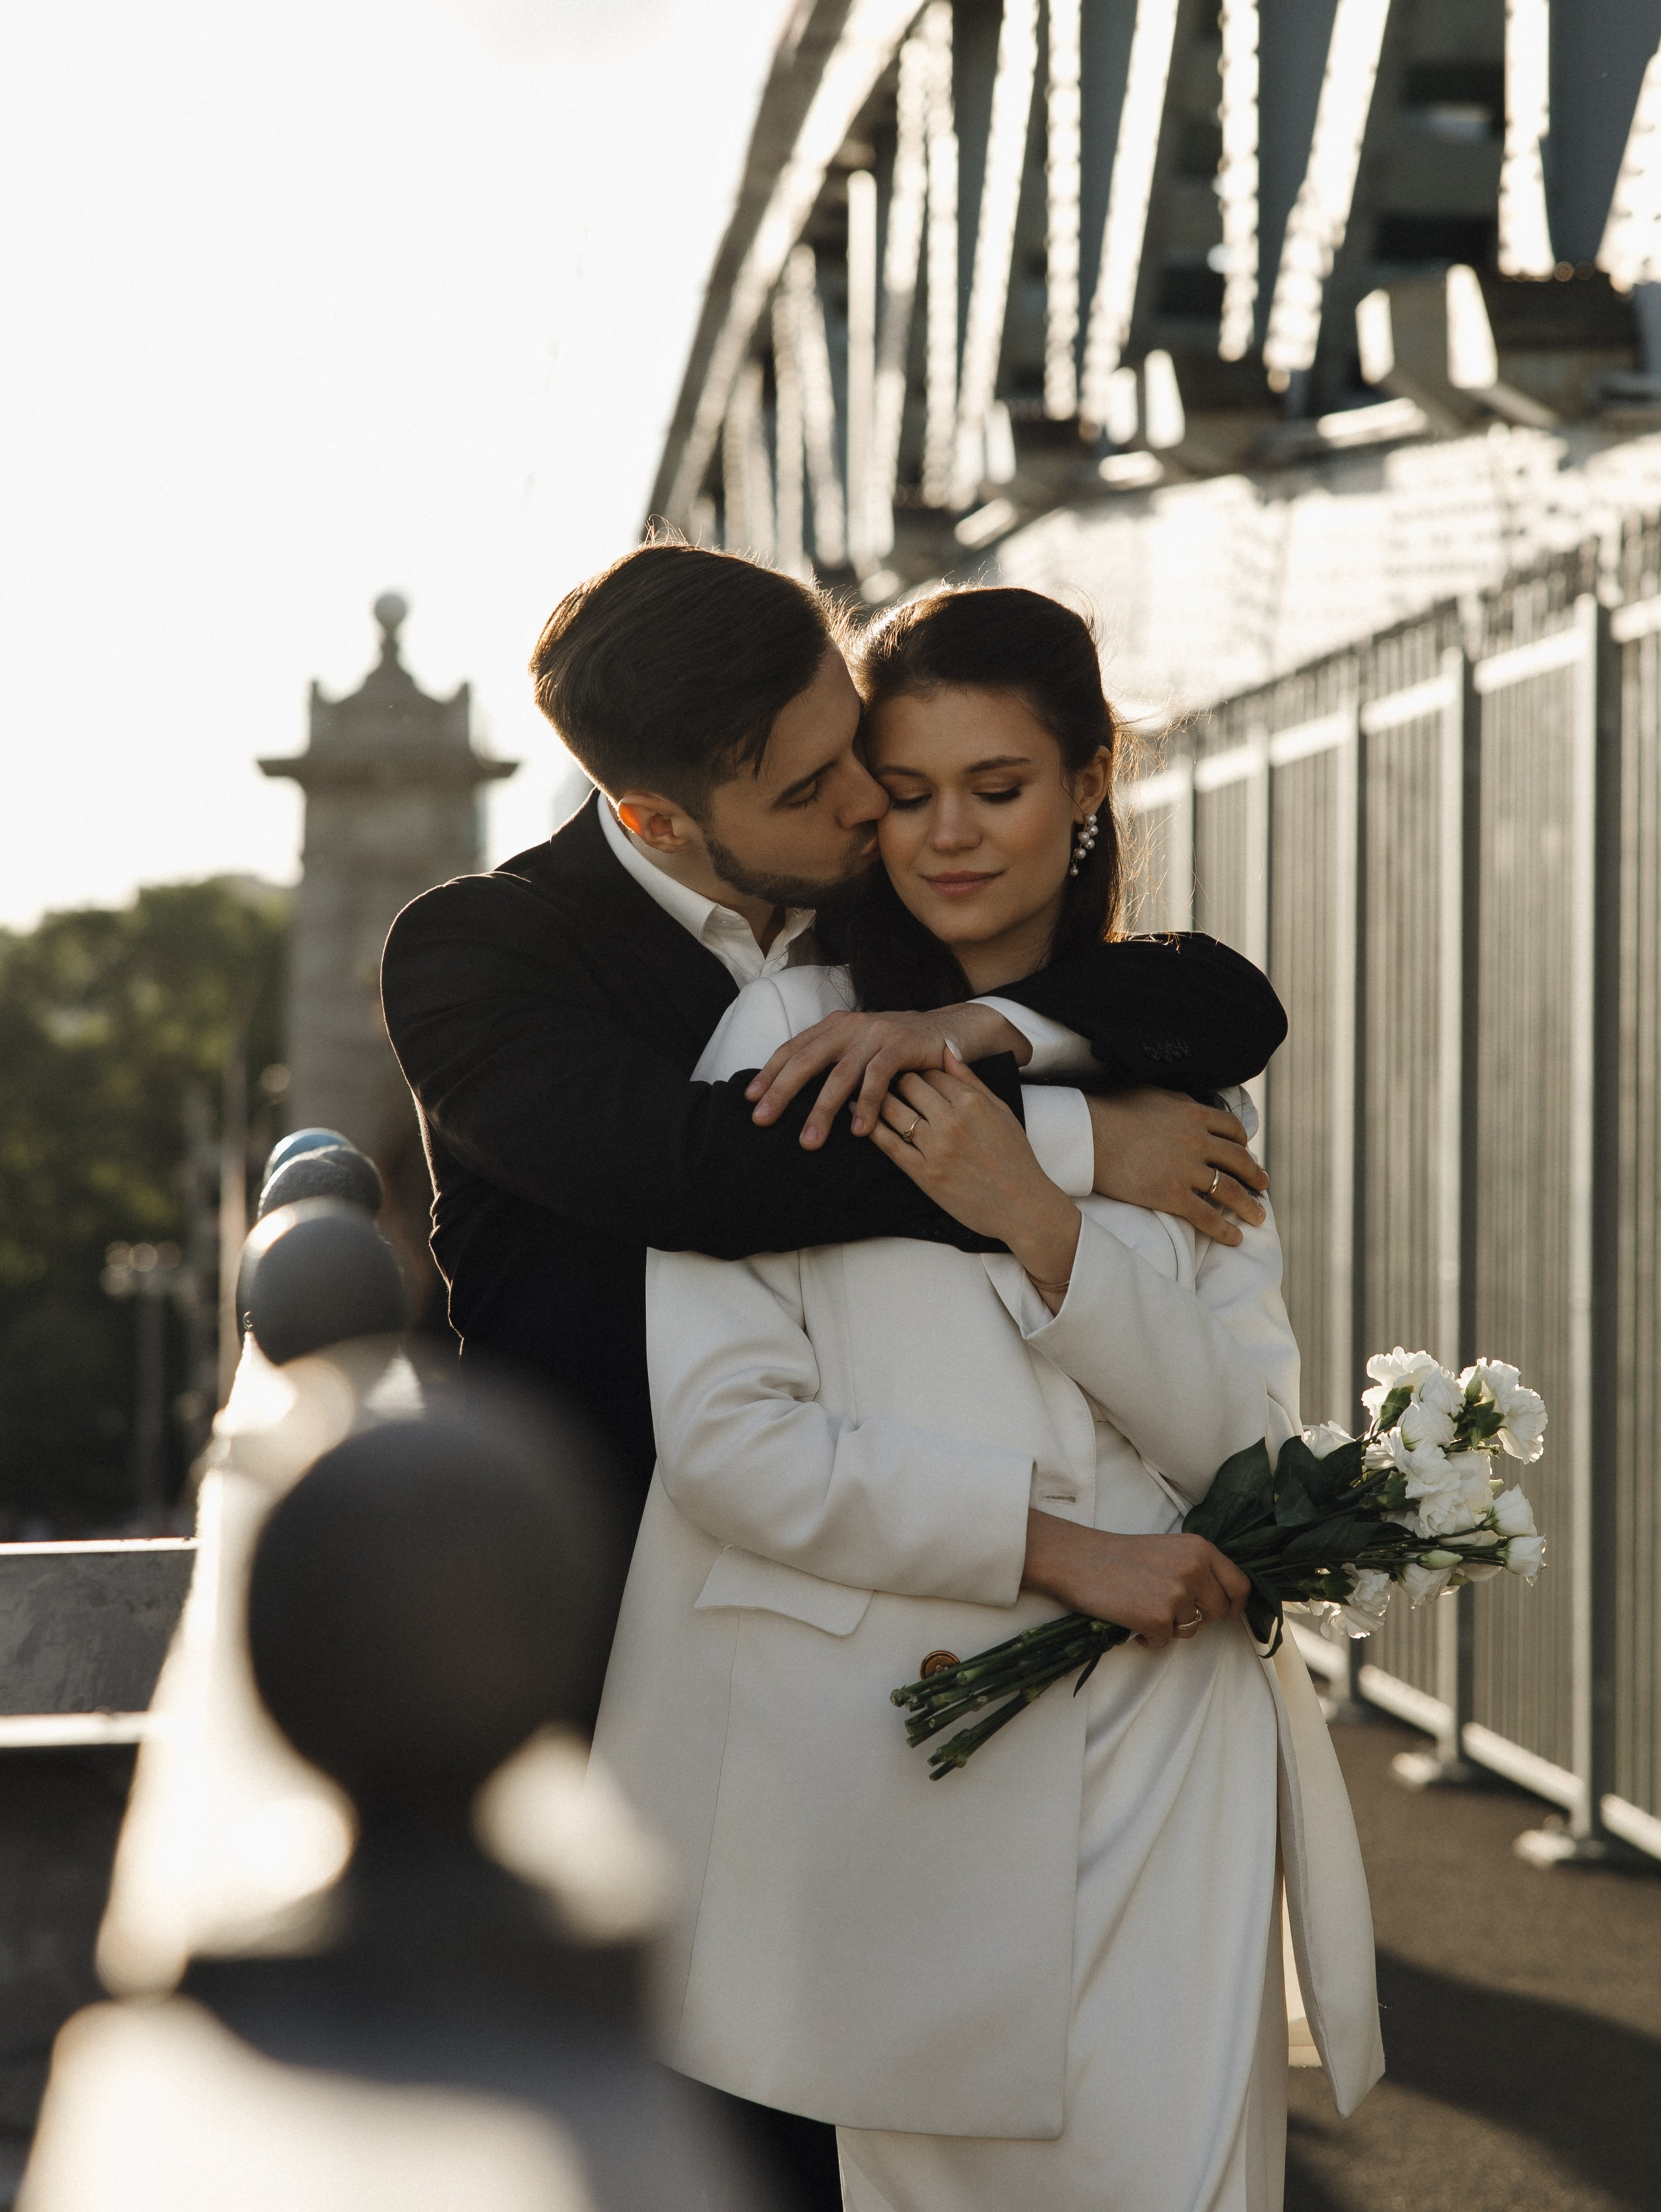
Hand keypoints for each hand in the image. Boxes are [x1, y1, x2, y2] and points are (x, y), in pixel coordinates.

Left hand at [745, 1002, 1031, 1147]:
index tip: (750, 1100)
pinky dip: (867, 1104)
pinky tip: (859, 1130)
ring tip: (809, 1141)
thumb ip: (834, 1064)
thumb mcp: (861, 1052)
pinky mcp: (902, 1044)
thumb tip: (792, 1093)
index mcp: (836, 1026)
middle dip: (782, 1092)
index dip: (770, 1073)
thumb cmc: (900, 1051)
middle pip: (807, 1060)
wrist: (951, 1031)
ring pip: (840, 1074)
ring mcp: (876, 1033)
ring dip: (822, 1110)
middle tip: (761, 1120)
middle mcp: (851, 1025)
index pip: (793, 1049)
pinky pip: (879, 1078)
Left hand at [869, 1050, 1081, 1290]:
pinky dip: (871, 1127)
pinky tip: (859, 1119)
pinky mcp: (924, 1174)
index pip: (932, 1070)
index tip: (907, 1067)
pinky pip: (889, 1143)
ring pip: (893, 1108)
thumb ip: (972, 1080)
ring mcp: (936, 1147)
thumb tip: (947, 1048)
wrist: (1023, 1207)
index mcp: (973, 1102)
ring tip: (862, 1092)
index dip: (917, 1067)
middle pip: (908, 1084)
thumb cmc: (1015, 1158)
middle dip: (894, 1077)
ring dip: (876, 1098)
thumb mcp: (1001, 1111)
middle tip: (882, 1077)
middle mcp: (952, 1120)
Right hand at [1021, 1509, 1249, 1647]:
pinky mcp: (1157, 1618)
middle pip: (1219, 1612)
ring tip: (1142, 1607)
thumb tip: (1223, 1601)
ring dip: (1170, 1628)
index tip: (1218, 1611)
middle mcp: (1194, 1569)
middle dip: (1198, 1618)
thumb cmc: (1118, 1556)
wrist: (1076, 1559)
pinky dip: (1148, 1639)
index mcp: (1200, 1548)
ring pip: (1192, 1630)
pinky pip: (1165, 1642)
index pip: (1240, 1586)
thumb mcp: (1169, 1550)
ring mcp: (1177, 1594)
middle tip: (1168, 1609)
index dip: (1233, 1604)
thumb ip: (1198, 1568)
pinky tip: (1130, 1620)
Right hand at [1087, 1089, 1267, 1247]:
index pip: (1233, 1130)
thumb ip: (1179, 1100)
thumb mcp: (1153, 1093)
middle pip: (1239, 1162)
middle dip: (1255, 1176)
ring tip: (1258, 1217)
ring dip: (1248, 1206)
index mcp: (1194, 1114)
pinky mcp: (1172, 1196)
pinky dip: (1224, 1230)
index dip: (1243, 1144)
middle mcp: (1198, 1141)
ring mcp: (1187, 1170)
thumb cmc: (1112, 1110)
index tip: (1246, 1155)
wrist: (1087, 1134)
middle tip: (1262, 1187)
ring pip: (1230, 1191)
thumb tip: (1193, 1105)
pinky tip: (1234, 1238)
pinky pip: (1207, 1216)